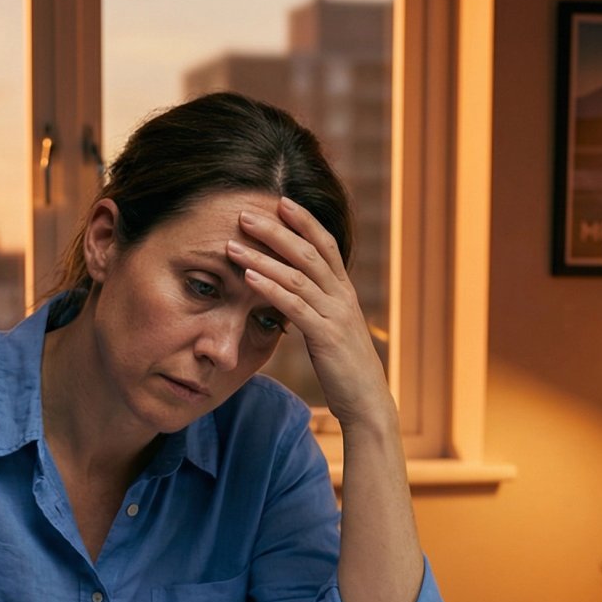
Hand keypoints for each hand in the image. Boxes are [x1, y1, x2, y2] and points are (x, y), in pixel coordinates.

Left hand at [229, 198, 396, 430]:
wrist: (367, 402)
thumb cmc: (345, 368)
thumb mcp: (331, 330)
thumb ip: (316, 307)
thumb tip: (291, 293)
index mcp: (344, 291)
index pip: (326, 244)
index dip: (304, 220)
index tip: (280, 200)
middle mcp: (343, 296)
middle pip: (309, 251)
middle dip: (277, 229)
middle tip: (245, 213)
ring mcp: (336, 314)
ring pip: (298, 274)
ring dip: (263, 256)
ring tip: (234, 243)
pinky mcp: (327, 336)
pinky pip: (295, 305)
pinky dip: (270, 288)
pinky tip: (248, 276)